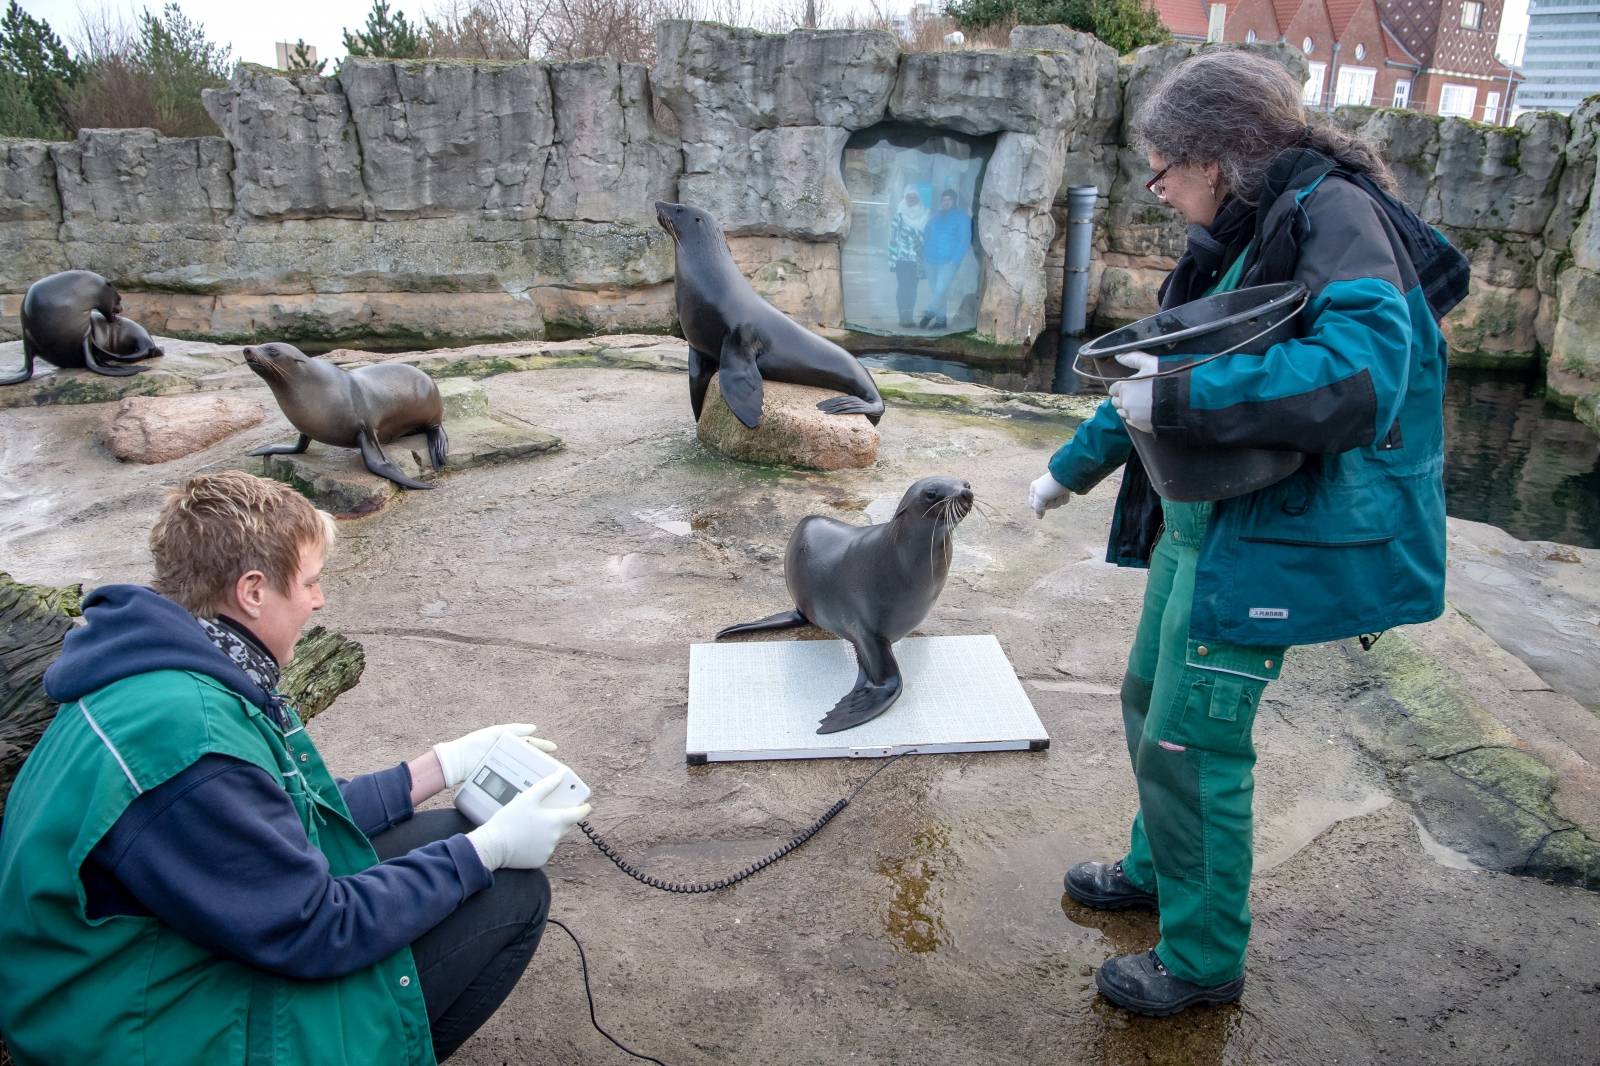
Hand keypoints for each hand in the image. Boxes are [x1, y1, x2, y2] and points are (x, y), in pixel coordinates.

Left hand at [433, 723, 555, 789]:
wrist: (456, 763)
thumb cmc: (473, 745)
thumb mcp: (493, 733)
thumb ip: (513, 729)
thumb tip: (533, 728)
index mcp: (507, 743)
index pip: (528, 743)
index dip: (541, 745)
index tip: (554, 749)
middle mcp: (506, 755)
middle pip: (527, 757)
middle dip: (540, 760)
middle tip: (553, 767)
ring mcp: (502, 767)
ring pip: (522, 769)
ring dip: (533, 773)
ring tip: (545, 778)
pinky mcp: (497, 779)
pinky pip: (512, 780)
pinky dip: (521, 782)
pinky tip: (529, 787)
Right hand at [466, 770, 591, 870]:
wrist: (492, 847)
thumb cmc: (509, 820)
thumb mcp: (527, 798)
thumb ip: (547, 785)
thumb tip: (561, 775)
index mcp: (556, 821)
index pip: (579, 814)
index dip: (583, 808)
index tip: (585, 805)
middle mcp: (556, 837)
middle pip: (566, 825)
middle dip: (562, 817)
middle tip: (552, 810)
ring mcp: (548, 850)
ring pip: (554, 837)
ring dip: (549, 830)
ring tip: (532, 823)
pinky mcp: (539, 860)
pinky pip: (544, 848)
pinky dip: (539, 842)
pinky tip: (526, 837)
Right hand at [1029, 473, 1071, 518]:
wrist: (1067, 475)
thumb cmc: (1051, 485)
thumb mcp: (1040, 497)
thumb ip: (1038, 508)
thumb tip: (1038, 517)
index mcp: (1034, 488)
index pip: (1032, 504)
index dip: (1038, 506)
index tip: (1043, 501)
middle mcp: (1043, 490)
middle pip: (1045, 506)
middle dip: (1050, 503)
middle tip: (1052, 495)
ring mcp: (1053, 491)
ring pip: (1055, 504)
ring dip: (1058, 500)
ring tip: (1059, 493)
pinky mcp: (1062, 491)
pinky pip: (1062, 501)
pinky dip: (1064, 498)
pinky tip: (1065, 492)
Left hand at [1109, 351, 1158, 433]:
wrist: (1185, 398)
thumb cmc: (1166, 377)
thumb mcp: (1149, 363)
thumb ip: (1132, 358)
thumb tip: (1117, 354)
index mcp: (1124, 387)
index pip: (1113, 389)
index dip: (1121, 387)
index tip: (1129, 385)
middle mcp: (1125, 403)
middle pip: (1117, 402)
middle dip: (1123, 398)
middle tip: (1137, 393)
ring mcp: (1134, 416)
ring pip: (1124, 413)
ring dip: (1129, 408)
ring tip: (1142, 403)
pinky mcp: (1142, 426)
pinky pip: (1133, 422)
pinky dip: (1136, 417)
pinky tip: (1146, 412)